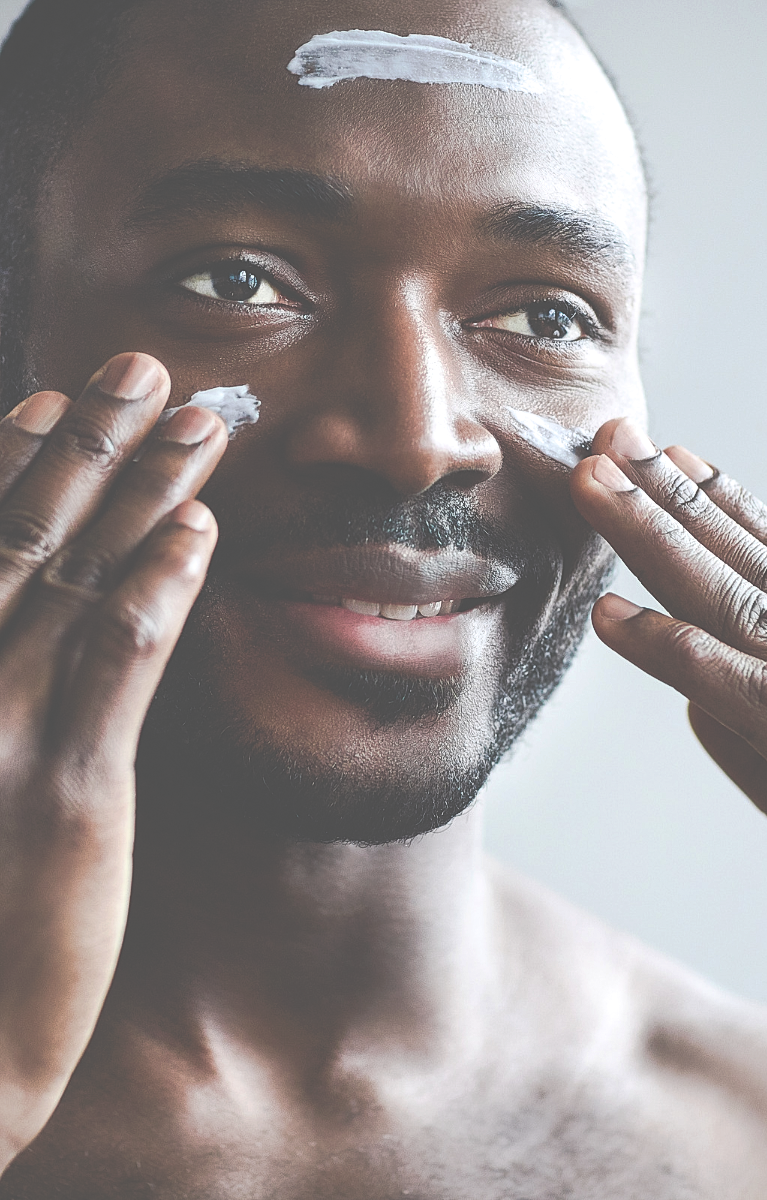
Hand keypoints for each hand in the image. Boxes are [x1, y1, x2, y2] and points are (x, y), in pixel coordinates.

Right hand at [0, 355, 223, 1169]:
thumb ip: (0, 688)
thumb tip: (49, 609)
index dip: (15, 460)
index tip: (59, 394)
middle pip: (21, 534)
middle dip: (86, 441)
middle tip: (143, 364)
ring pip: (73, 580)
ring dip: (142, 488)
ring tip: (199, 418)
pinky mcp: (61, 795)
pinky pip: (115, 669)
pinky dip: (158, 589)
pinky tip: (204, 531)